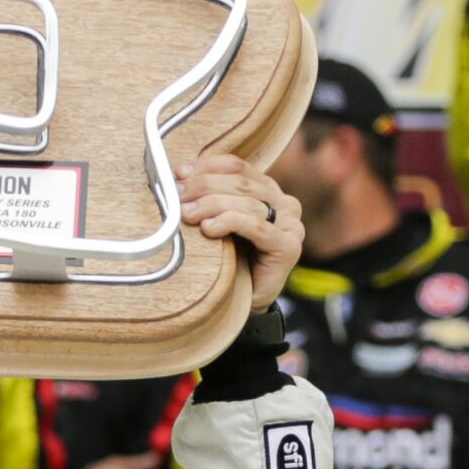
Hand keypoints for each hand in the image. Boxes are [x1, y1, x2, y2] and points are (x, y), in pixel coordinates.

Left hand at [180, 152, 300, 307]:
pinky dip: (229, 222)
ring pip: (247, 203)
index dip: (207, 167)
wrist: (244, 302)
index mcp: (268, 191)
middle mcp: (285, 204)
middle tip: (177, 195)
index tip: (179, 173)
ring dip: (211, 204)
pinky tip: (208, 228)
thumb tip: (179, 174)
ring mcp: (291, 225)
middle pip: (241, 183)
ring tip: (187, 214)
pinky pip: (256, 226)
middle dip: (204, 186)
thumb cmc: (229, 260)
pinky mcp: (289, 247)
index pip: (238, 167)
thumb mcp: (218, 220)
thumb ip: (210, 197)